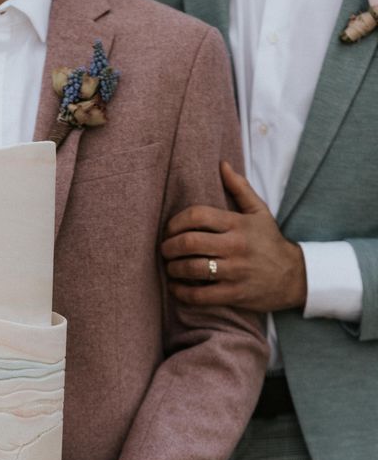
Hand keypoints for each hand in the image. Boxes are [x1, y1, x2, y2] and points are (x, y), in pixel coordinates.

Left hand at [161, 161, 306, 311]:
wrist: (295, 277)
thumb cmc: (270, 242)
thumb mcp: (259, 212)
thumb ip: (240, 188)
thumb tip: (222, 164)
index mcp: (237, 224)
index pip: (197, 216)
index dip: (175, 222)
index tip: (169, 230)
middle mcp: (235, 246)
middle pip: (189, 242)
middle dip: (168, 247)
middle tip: (164, 250)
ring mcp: (234, 271)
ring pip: (191, 268)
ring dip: (173, 268)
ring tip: (170, 267)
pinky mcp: (234, 294)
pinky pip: (200, 295)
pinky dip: (182, 292)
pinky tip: (176, 287)